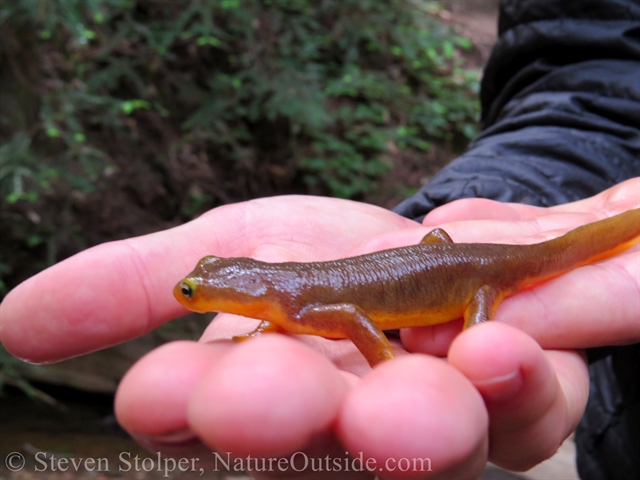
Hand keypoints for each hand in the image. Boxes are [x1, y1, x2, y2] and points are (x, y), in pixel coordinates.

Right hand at [1, 178, 637, 478]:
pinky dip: (508, 382)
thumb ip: (133, 286)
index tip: (164, 394)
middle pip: (311, 443)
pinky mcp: (522, 399)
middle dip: (282, 421)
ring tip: (398, 410)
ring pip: (427, 446)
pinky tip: (493, 350)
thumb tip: (14, 323)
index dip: (190, 407)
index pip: (214, 418)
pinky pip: (526, 405)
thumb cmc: (330, 258)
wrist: (440, 249)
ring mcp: (443, 424)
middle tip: (259, 397)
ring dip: (408, 425)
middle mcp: (346, 430)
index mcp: (270, 398)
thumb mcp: (233, 249)